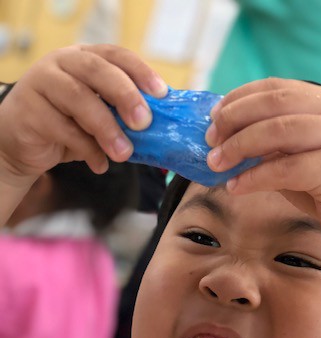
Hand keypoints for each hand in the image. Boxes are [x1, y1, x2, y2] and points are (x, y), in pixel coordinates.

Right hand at [0, 44, 166, 185]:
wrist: (23, 143)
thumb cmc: (67, 125)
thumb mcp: (98, 116)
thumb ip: (120, 115)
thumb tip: (159, 128)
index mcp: (85, 58)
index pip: (115, 55)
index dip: (140, 72)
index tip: (162, 93)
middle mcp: (62, 63)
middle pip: (96, 70)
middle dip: (125, 95)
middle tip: (144, 122)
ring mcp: (42, 83)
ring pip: (79, 99)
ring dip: (107, 128)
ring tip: (124, 153)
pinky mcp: (29, 111)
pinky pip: (63, 129)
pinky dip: (87, 149)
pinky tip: (100, 164)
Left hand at [206, 78, 320, 250]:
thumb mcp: (303, 160)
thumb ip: (275, 147)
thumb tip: (228, 141)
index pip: (277, 87)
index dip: (240, 98)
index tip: (214, 115)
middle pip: (274, 103)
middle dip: (234, 119)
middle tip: (209, 139)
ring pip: (277, 131)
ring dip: (239, 146)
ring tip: (215, 163)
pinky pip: (284, 168)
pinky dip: (254, 178)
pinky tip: (236, 187)